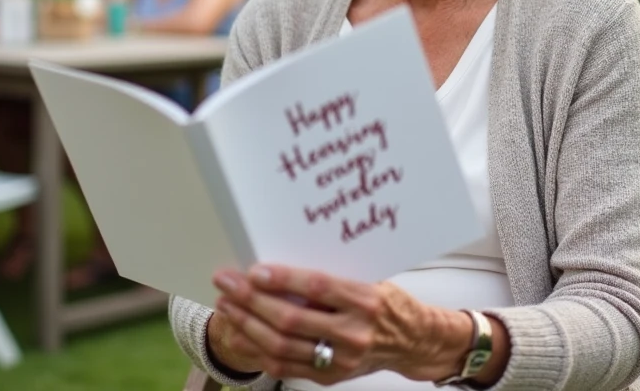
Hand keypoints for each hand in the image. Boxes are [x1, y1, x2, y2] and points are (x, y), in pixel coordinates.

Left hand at [210, 264, 472, 384]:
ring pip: (282, 346)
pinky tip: (241, 333)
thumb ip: (331, 279)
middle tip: (226, 282)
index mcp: (366, 300)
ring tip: (227, 306)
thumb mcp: (369, 279)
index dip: (283, 280)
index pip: (317, 288)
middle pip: (291, 319)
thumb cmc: (388, 302)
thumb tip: (281, 264)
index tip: (254, 270)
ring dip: (248, 324)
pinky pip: (286, 366)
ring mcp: (341, 359)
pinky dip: (257, 350)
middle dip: (251, 300)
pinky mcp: (331, 376)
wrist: (413, 341)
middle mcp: (354, 332)